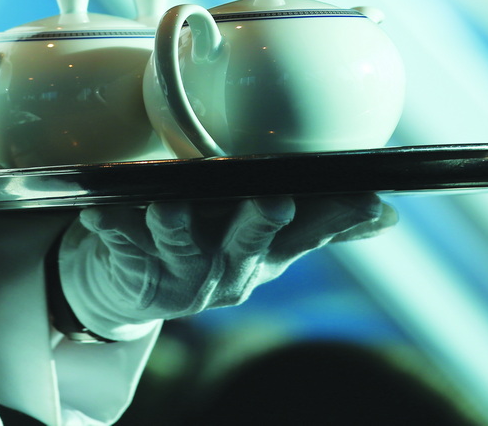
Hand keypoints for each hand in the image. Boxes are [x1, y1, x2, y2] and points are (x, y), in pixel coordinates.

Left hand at [57, 194, 395, 340]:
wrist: (131, 288)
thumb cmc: (209, 248)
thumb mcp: (267, 245)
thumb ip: (321, 224)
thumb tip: (388, 214)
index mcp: (263, 257)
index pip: (307, 234)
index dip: (337, 218)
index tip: (367, 200)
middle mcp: (226, 270)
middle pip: (247, 243)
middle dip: (259, 222)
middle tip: (273, 199)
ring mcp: (178, 272)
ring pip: (179, 243)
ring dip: (174, 222)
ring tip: (168, 202)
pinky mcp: (131, 268)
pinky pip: (119, 243)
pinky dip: (111, 226)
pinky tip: (100, 210)